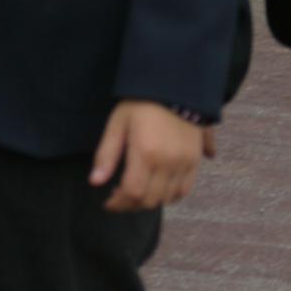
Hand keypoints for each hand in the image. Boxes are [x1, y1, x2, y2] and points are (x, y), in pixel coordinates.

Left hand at [90, 100, 205, 211]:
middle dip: (131, 204)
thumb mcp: (118, 124)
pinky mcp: (195, 160)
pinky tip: (157, 187)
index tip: (108, 202)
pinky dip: (170, 196)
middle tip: (120, 196)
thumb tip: (95, 182)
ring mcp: (184, 162)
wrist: (175, 86)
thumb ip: (106, 155)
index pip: (132, 193)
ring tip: (138, 191)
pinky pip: (184, 190)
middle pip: (150, 200)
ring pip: (167, 199)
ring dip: (150, 201)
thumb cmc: (141, 103)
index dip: (118, 203)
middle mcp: (168, 161)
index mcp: (146, 152)